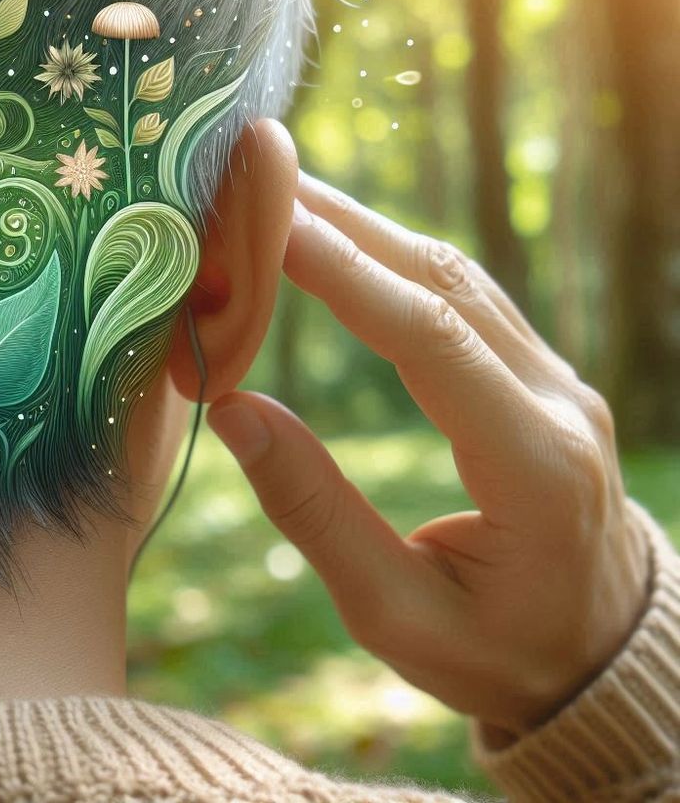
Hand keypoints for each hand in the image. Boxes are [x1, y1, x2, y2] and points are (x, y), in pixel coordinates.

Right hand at [207, 169, 649, 739]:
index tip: (272, 225)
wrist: (598, 651)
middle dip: (345, 224)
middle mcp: (555, 403)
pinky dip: (394, 259)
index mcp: (534, 467)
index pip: (431, 339)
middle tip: (257, 180)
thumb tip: (235, 409)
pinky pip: (464, 296)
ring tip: (282, 197)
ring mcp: (555, 380)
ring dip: (367, 229)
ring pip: (455, 276)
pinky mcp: (538, 374)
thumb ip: (314, 513)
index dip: (347, 275)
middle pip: (444, 283)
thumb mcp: (394, 615)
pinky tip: (342, 240)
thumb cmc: (496, 652)